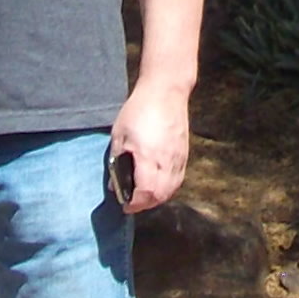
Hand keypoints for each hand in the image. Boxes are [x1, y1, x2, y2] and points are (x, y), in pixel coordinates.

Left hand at [109, 80, 188, 213]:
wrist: (166, 92)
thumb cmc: (138, 110)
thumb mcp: (119, 135)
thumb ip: (116, 161)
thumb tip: (114, 184)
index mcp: (148, 157)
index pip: (145, 193)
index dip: (134, 204)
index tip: (124, 205)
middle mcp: (166, 161)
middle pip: (159, 196)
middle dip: (145, 205)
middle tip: (132, 203)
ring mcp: (178, 158)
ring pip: (171, 190)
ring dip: (157, 198)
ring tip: (143, 196)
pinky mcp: (184, 154)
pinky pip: (177, 180)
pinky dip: (167, 189)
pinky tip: (158, 186)